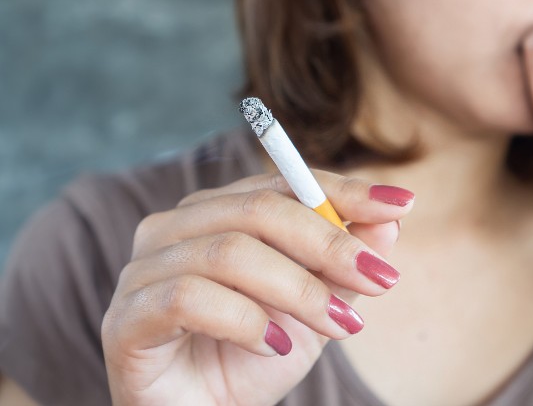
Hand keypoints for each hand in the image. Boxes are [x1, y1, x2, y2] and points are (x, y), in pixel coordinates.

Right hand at [101, 172, 412, 404]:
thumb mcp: (317, 306)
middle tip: (380, 280)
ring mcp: (143, 268)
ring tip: (339, 325)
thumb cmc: (257, 356)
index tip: (401, 205)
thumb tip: (390, 218)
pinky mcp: (125, 317)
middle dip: (330, 244)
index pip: (284, 182)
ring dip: (298, 290)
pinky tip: (276, 346)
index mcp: (219, 210)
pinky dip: (245, 320)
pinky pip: (188, 297)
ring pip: (230, 252)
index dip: (344, 191)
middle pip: (259, 210)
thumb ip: (346, 261)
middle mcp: (175, 226)